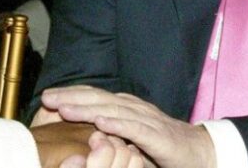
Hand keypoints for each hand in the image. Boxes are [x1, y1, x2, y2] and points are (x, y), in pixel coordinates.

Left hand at [41, 86, 214, 167]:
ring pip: (113, 110)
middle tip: (47, 98)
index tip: (47, 97)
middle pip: (99, 99)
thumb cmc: (162, 147)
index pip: (95, 97)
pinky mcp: (159, 136)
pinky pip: (135, 129)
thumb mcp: (131, 138)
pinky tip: (100, 123)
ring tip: (65, 108)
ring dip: (87, 108)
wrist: (200, 153)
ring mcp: (147, 121)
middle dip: (72, 97)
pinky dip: (117, 124)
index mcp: (126, 108)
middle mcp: (134, 109)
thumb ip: (110, 134)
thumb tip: (83, 135)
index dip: (71, 94)